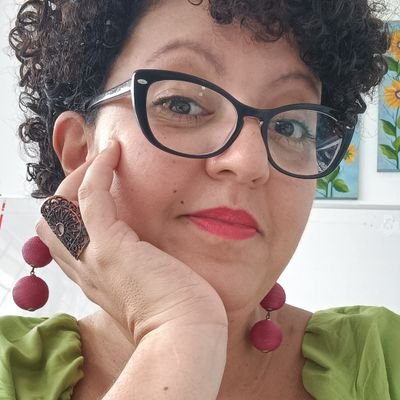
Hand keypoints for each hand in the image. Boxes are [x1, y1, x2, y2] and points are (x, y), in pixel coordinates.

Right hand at [36, 140, 226, 342]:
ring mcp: (93, 255)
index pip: (65, 239)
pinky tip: (114, 154)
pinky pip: (91, 196)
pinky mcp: (110, 245)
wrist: (186, 331)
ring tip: (104, 160)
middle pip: (51, 222)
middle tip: (95, 174)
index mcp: (95, 276)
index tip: (100, 189)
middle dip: (67, 191)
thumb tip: (152, 245)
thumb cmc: (178, 310)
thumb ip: (140, 263)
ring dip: (78, 176)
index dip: (74, 211)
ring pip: (60, 205)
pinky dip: (98, 170)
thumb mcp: (149, 282)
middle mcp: (85, 267)